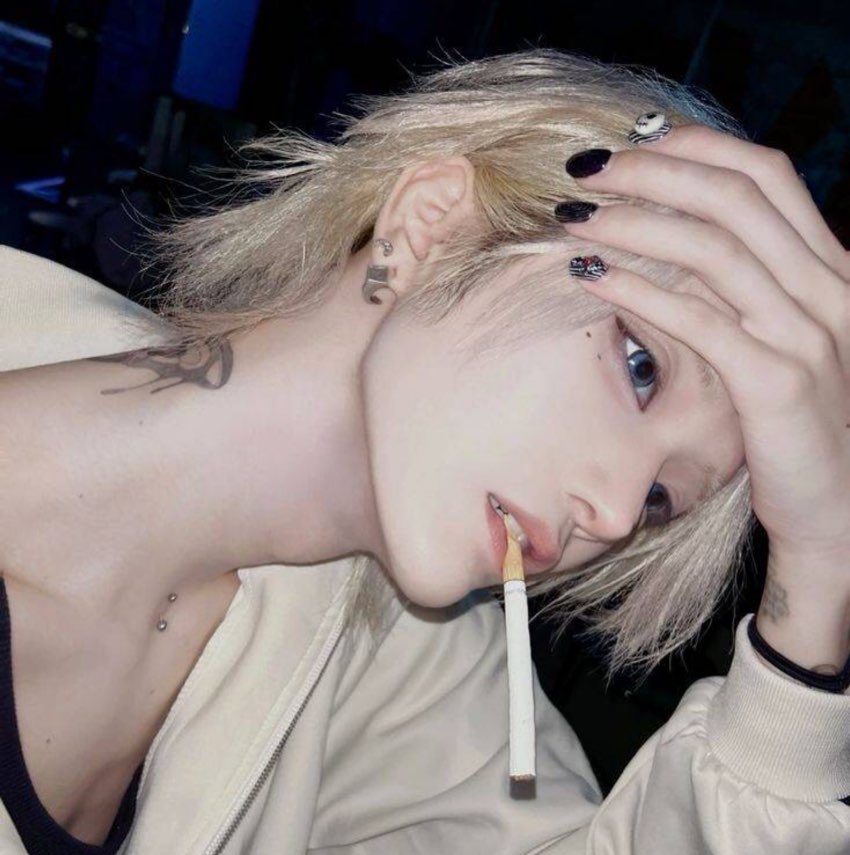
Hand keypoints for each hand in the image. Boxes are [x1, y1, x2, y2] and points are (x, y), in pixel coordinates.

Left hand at [558, 124, 849, 581]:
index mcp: (831, 269)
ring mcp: (806, 333)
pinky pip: (701, 321)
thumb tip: (673, 241)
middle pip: (734, 197)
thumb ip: (747, 287)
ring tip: (574, 218)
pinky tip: (592, 278)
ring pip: (715, 249)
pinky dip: (641, 291)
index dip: (694, 146)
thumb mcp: (782, 340)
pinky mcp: (776, 383)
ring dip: (633, 224)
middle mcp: (827, 289)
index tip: (631, 144)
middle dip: (651, 172)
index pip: (766, 175)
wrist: (842, 509)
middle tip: (584, 172)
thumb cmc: (799, 423)